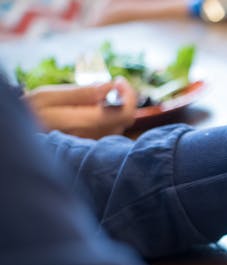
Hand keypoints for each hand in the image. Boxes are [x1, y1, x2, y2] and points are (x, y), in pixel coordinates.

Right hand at [22, 79, 137, 138]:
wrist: (22, 133)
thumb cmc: (32, 111)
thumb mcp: (49, 96)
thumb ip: (82, 93)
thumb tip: (111, 86)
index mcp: (81, 123)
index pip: (123, 114)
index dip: (128, 96)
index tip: (119, 81)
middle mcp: (92, 137)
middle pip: (125, 120)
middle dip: (124, 99)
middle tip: (114, 84)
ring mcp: (93, 143)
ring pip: (119, 125)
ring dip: (116, 107)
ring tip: (101, 94)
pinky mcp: (92, 145)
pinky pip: (110, 129)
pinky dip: (108, 115)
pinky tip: (95, 106)